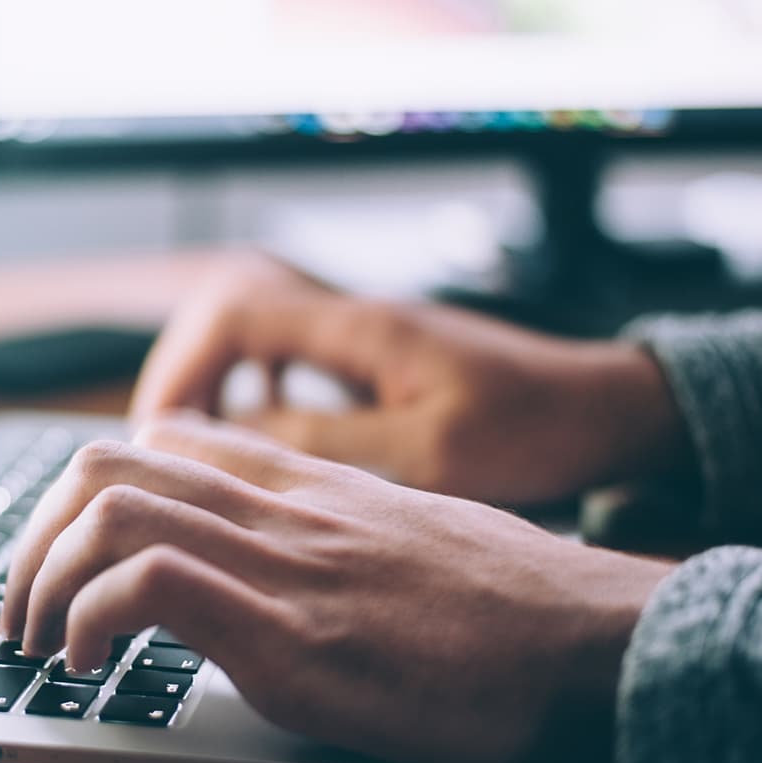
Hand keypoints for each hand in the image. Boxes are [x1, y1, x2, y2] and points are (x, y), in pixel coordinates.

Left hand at [2, 413, 672, 762]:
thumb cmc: (503, 601)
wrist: (586, 640)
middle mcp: (278, 507)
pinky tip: (89, 665)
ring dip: (41, 577)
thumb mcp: (400, 535)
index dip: (86, 490)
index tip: (65, 551)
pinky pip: (149, 584)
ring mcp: (280, 563)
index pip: (161, 439)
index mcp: (301, 484)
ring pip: (110, 508)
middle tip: (22, 604)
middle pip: (107, 462)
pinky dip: (90, 618)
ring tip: (38, 640)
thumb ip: (323, 529)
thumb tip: (269, 558)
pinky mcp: (290, 634)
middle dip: (34, 534)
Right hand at [130, 253, 687, 505]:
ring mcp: (361, 332)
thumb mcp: (430, 453)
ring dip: (213, 375)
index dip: (182, 365)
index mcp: (361, 328)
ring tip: (195, 437)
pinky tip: (257, 427)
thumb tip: (237, 435)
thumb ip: (329, 441)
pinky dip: (253, 383)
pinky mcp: (373, 354)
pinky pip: (286, 352)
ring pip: (252, 328)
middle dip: (183, 369)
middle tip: (162, 438)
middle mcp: (352, 316)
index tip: (161, 429)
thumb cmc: (532, 428)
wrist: (600, 407)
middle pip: (228, 309)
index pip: (234, 311)